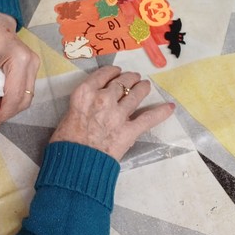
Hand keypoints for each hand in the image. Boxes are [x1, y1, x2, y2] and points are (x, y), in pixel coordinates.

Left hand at [0, 11, 39, 126]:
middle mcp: (32, 64)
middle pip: (25, 99)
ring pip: (27, 96)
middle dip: (8, 113)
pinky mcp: (32, 67)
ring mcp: (35, 65)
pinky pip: (26, 89)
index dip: (4, 113)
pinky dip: (14, 98)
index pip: (15, 96)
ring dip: (12, 107)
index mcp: (20, 60)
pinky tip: (2, 100)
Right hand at [50, 66, 174, 160]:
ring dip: (142, 88)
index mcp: (85, 92)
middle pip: (121, 83)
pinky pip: (148, 118)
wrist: (75, 164)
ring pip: (135, 94)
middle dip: (129, 78)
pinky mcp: (129, 131)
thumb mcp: (68, 113)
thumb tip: (93, 103)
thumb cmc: (65, 141)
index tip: (117, 71)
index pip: (103, 74)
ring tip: (145, 85)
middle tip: (133, 78)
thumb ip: (84, 104)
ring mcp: (118, 114)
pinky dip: (161, 112)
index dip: (112, 71)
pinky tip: (170, 107)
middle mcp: (103, 98)